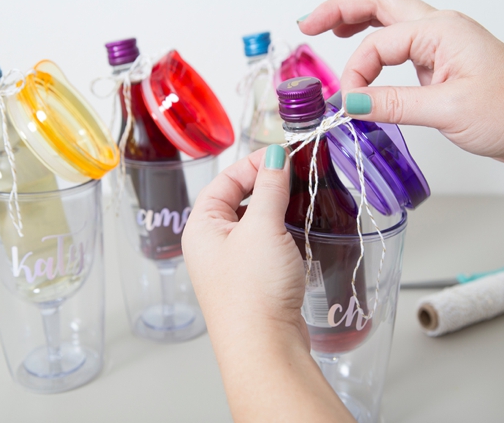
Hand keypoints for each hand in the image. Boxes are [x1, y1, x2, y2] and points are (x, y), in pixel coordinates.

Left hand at [183, 147, 306, 345]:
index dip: (253, 164)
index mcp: (201, 227)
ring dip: (277, 210)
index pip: (224, 180)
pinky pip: (266, 245)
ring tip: (302, 200)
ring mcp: (232, 265)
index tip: (283, 155)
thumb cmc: (253, 292)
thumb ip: (269, 188)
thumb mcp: (262, 228)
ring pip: (255, 223)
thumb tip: (275, 156)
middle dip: (267, 186)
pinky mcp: (253, 280)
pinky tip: (300, 231)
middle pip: (238, 200)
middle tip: (297, 175)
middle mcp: (212, 245)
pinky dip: (283, 233)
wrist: (265, 348)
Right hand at [298, 0, 503, 202]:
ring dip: (358, 21)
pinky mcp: (442, 64)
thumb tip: (351, 102)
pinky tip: (367, 57)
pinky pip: (401, 47)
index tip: (348, 104)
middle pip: (380, 4)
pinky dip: (377, 48)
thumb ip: (395, 103)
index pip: (379, 43)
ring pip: (390, 21)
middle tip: (308, 23)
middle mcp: (440, 30)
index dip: (356, 73)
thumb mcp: (448, 108)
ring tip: (329, 29)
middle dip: (341, 10)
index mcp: (441, 31)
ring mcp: (441, 45)